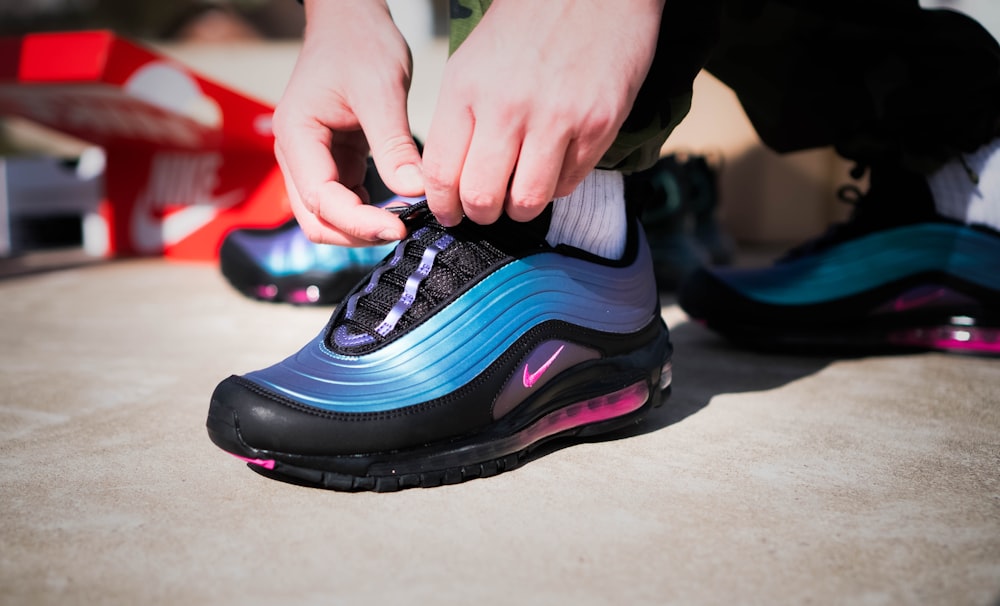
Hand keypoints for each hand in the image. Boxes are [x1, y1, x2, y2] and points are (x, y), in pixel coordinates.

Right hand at [272, 0, 423, 245]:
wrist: (350, 21)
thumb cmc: (359, 45)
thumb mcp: (381, 91)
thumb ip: (395, 145)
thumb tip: (416, 193)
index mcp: (297, 137)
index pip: (322, 200)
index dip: (359, 222)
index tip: (399, 227)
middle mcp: (297, 156)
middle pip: (317, 221)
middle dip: (357, 234)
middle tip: (403, 231)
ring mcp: (313, 163)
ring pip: (330, 218)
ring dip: (363, 228)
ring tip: (405, 220)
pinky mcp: (333, 163)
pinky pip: (347, 202)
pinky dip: (370, 212)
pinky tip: (399, 207)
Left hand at [422, 0, 664, 225]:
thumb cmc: (530, 24)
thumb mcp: (474, 62)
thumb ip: (459, 119)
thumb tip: (449, 178)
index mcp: (467, 89)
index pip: (441, 173)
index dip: (443, 206)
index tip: (450, 213)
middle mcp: (507, 107)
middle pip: (482, 198)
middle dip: (481, 215)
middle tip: (488, 208)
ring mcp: (556, 118)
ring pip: (527, 202)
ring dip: (521, 208)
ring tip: (522, 191)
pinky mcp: (597, 126)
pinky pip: (569, 183)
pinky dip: (558, 184)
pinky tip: (555, 162)